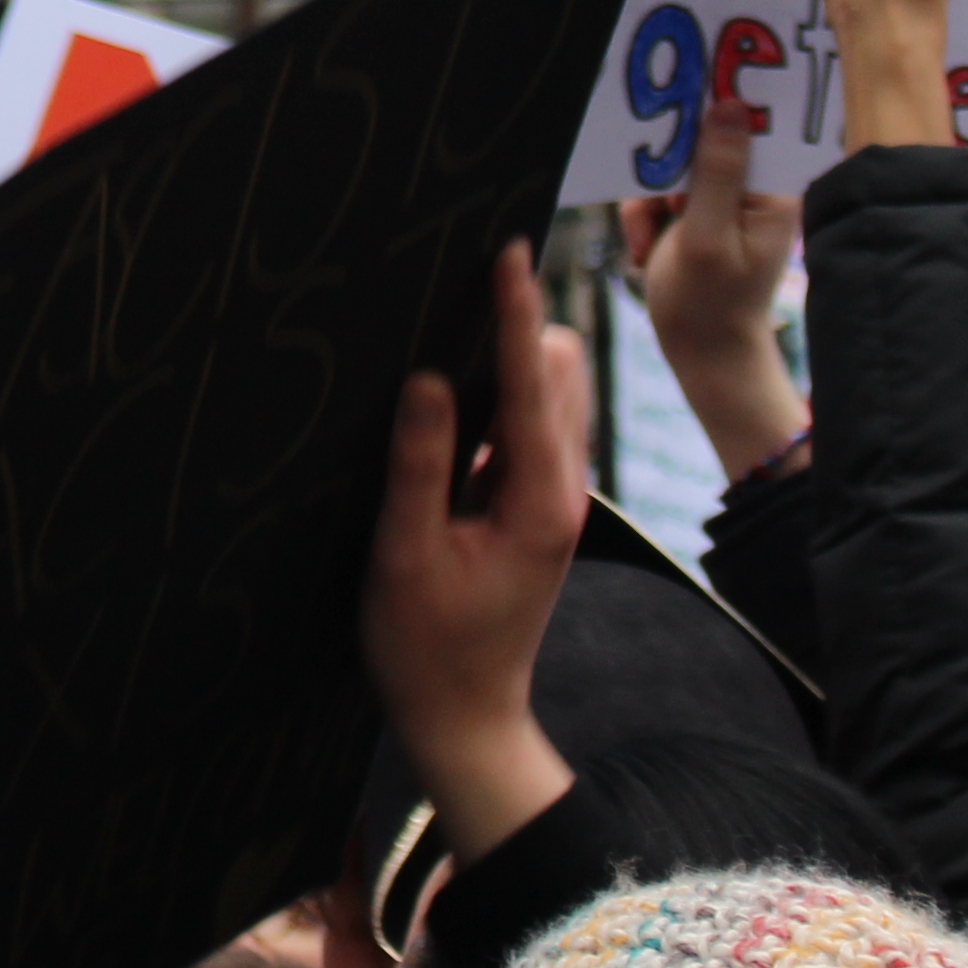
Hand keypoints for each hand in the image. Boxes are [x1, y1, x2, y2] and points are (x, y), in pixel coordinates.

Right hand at [362, 238, 584, 856]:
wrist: (465, 718)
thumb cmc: (426, 648)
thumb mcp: (406, 558)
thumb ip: (418, 466)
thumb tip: (424, 378)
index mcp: (537, 498)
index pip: (530, 380)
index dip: (515, 311)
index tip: (506, 249)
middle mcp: (561, 488)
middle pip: (557, 370)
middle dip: (518, 324)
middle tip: (457, 288)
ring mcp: (556, 497)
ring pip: (549, 393)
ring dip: (510, 359)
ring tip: (448, 334)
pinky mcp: (538, 506)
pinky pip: (530, 425)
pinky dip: (502, 395)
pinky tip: (451, 400)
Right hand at [617, 101, 805, 483]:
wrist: (702, 355)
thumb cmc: (709, 306)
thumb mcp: (708, 236)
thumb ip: (717, 171)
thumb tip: (730, 104)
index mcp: (774, 191)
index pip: (753, 124)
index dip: (719, 103)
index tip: (685, 93)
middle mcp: (753, 189)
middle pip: (702, 141)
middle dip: (667, 172)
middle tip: (658, 201)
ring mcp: (724, 201)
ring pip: (670, 167)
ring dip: (648, 204)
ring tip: (649, 245)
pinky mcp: (697, 213)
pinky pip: (657, 192)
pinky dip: (644, 219)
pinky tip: (647, 252)